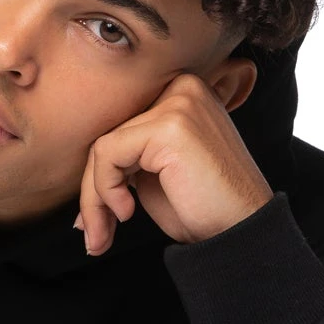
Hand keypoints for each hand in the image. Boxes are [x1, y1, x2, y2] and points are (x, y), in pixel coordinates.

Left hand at [75, 71, 274, 253]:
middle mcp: (181, 88)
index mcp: (180, 94)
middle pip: (107, 134)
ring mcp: (178, 102)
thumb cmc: (203, 208)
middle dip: (92, 191)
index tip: (97, 219)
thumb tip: (83, 174)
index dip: (100, 177)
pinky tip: (128, 212)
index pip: (119, 127)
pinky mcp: (170, 125)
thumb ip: (126, 158)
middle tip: (93, 234)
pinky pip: (108, 154)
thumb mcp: (155, 174)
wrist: (241, 230)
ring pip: (102, 147)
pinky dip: (106, 190)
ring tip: (102, 235)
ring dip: (93, 199)